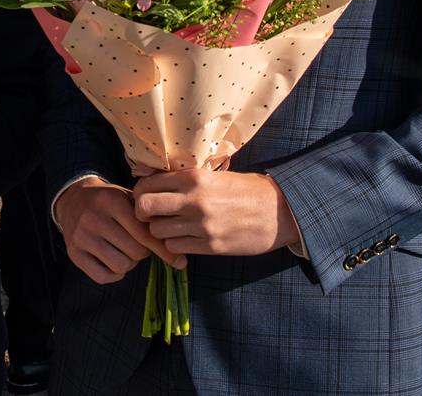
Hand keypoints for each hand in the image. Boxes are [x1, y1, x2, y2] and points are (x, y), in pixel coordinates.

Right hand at [54, 175, 172, 284]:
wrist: (73, 198)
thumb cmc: (109, 201)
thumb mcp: (128, 199)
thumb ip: (150, 219)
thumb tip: (178, 252)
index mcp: (112, 202)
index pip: (144, 234)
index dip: (163, 249)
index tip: (180, 262)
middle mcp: (94, 218)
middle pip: (135, 252)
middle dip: (143, 252)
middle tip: (138, 244)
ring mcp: (81, 237)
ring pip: (120, 266)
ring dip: (129, 263)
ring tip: (125, 250)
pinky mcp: (73, 253)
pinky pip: (103, 276)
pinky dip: (113, 274)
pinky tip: (113, 260)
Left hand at [133, 169, 301, 264]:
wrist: (279, 211)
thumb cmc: (245, 190)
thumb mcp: (214, 174)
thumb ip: (184, 178)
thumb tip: (149, 178)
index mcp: (194, 177)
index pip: (147, 184)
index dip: (141, 191)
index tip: (146, 195)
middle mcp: (194, 200)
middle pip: (144, 207)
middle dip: (142, 211)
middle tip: (149, 214)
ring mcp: (202, 226)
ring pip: (157, 231)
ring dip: (159, 230)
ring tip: (171, 226)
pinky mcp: (211, 247)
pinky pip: (175, 247)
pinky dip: (175, 244)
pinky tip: (185, 238)